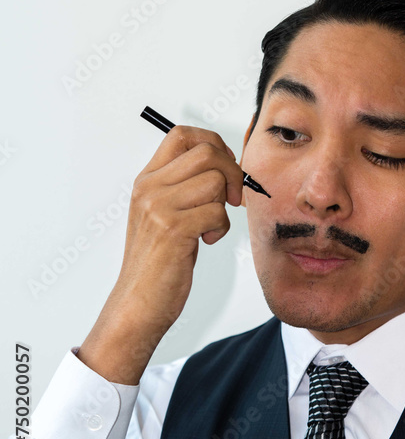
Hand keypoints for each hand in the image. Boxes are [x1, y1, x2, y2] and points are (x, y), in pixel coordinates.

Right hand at [77, 125, 244, 382]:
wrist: (137, 303)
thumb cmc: (159, 261)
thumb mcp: (164, 214)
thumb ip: (185, 186)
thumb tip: (226, 163)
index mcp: (147, 179)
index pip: (182, 135)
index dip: (213, 142)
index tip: (226, 165)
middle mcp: (149, 187)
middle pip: (206, 152)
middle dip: (232, 172)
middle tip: (233, 199)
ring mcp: (158, 206)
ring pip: (215, 181)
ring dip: (224, 206)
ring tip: (210, 226)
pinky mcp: (172, 228)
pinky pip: (216, 211)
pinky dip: (221, 227)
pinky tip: (206, 241)